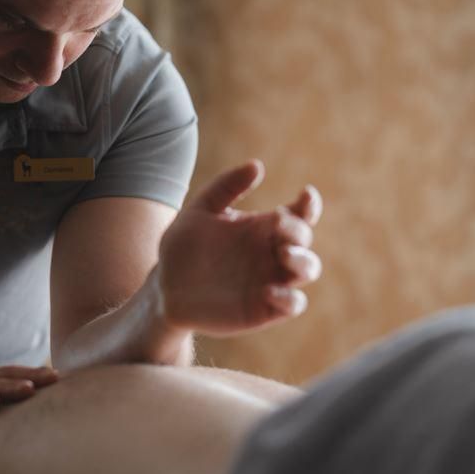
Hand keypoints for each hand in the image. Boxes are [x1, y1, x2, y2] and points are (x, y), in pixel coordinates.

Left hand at [156, 159, 322, 335]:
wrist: (165, 289)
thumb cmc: (183, 248)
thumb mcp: (199, 211)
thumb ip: (226, 186)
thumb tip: (257, 165)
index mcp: (263, 228)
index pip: (298, 214)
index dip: (309, 204)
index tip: (305, 194)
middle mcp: (272, 253)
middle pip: (304, 240)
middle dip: (299, 231)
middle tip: (279, 224)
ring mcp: (271, 281)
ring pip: (307, 270)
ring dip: (304, 262)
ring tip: (285, 254)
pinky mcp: (264, 308)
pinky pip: (292, 304)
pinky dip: (289, 298)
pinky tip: (269, 291)